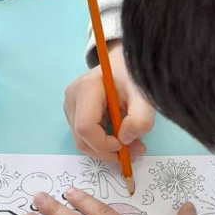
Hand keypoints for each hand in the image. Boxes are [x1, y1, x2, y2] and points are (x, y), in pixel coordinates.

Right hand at [64, 40, 153, 159]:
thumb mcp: (144, 95)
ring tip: (132, 144)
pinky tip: (121, 135)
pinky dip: (102, 141)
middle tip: (133, 153)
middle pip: (81, 138)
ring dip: (106, 148)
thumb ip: (140, 119)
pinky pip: (85, 134)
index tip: (125, 145)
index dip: (103, 143)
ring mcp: (71, 104)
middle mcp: (72, 96)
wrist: (125, 62)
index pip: (85, 127)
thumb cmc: (133, 75)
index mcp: (87, 88)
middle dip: (106, 151)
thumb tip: (125, 140)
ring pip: (82, 139)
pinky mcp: (74, 110)